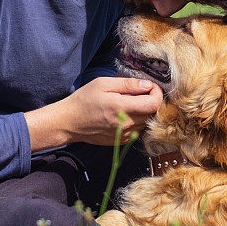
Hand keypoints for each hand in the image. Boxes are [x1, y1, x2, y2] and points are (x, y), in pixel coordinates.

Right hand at [24, 77, 161, 150]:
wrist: (69, 122)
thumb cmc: (84, 99)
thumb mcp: (103, 84)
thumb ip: (128, 84)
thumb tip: (147, 85)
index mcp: (121, 107)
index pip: (154, 104)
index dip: (157, 93)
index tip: (150, 86)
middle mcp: (126, 124)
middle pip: (153, 114)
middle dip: (153, 100)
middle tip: (142, 91)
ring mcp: (124, 135)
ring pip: (147, 122)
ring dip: (145, 111)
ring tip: (133, 102)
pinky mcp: (121, 141)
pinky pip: (139, 130)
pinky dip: (138, 120)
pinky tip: (127, 113)